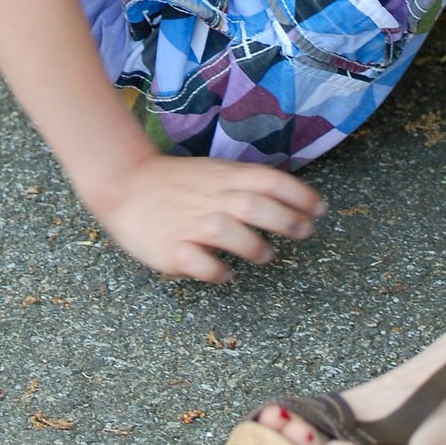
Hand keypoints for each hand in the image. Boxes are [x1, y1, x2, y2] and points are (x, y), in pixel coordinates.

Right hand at [82, 149, 326, 282]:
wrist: (125, 184)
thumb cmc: (177, 182)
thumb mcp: (215, 171)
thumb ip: (247, 184)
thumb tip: (290, 201)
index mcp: (224, 177)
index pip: (269, 180)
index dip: (299, 195)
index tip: (320, 210)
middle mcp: (211, 199)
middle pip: (256, 206)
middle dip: (287, 221)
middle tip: (304, 232)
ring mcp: (190, 224)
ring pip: (230, 233)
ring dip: (255, 247)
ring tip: (265, 255)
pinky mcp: (172, 249)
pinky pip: (200, 264)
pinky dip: (218, 271)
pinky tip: (227, 273)